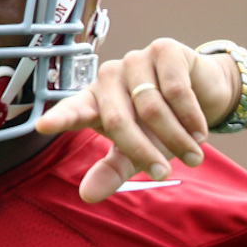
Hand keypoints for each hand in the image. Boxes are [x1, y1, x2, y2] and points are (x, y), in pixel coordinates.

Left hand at [35, 37, 236, 202]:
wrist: (204, 95)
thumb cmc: (163, 126)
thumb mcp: (137, 153)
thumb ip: (111, 172)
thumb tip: (86, 196)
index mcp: (94, 101)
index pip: (72, 110)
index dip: (59, 118)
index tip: (43, 126)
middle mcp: (109, 77)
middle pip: (118, 120)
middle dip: (144, 152)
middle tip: (165, 174)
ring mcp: (135, 60)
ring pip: (151, 108)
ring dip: (177, 138)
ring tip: (194, 156)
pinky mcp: (164, 49)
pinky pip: (176, 91)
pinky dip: (191, 117)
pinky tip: (200, 131)